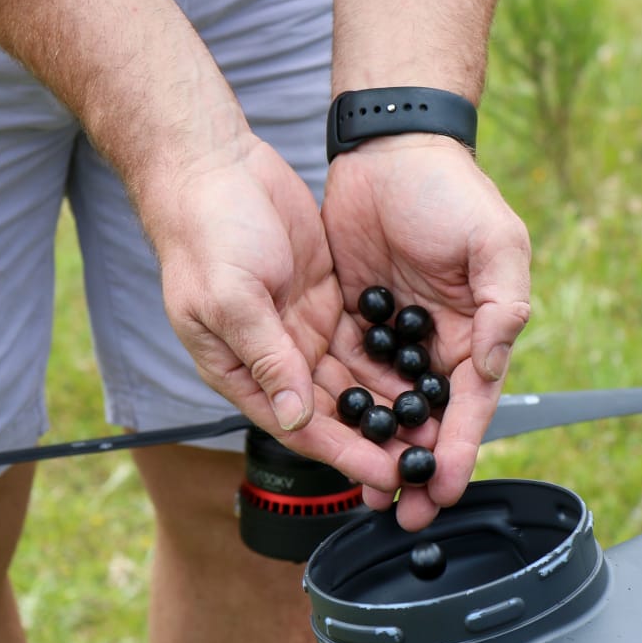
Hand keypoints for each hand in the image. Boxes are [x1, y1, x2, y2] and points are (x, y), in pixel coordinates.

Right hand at [148, 136, 402, 493]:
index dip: (346, 455)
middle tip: (424, 463)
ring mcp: (305, 331)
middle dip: (377, 441)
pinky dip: (395, 363)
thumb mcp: (232, 296)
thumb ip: (267, 356)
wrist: (215, 167)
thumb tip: (295, 416)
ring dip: (392, 408)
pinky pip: (367, 344)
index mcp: (243, 372)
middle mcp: (277, 360)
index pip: (302, 428)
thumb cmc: (206, 232)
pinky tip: (429, 379)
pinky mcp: (328, 302)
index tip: (388, 475)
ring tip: (436, 431)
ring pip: (357, 384)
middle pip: (336, 415)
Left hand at [322, 135, 531, 529]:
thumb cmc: (451, 191)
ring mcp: (393, 338)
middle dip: (420, 467)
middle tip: (407, 513)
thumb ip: (503, 306)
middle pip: (429, 420)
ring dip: (380, 451)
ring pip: (387, 409)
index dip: (461, 448)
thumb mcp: (495, 242)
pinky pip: (348, 376)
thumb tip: (490, 367)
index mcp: (478, 332)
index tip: (447, 489)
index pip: (471, 404)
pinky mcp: (353, 322)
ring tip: (367, 493)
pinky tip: (333, 441)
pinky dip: (344, 411)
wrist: (388, 149)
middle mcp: (437, 345)